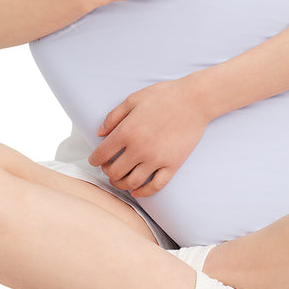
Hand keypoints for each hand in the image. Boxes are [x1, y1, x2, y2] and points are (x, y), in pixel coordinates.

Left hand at [88, 78, 209, 195]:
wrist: (194, 100)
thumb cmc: (164, 96)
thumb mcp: (133, 99)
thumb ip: (113, 116)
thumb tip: (99, 134)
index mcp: (127, 131)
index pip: (102, 154)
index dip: (94, 159)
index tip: (94, 160)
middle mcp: (139, 149)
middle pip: (115, 172)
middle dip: (107, 172)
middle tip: (108, 168)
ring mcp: (157, 159)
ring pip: (132, 182)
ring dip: (121, 184)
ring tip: (119, 180)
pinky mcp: (172, 165)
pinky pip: (155, 186)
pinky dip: (144, 192)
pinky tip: (137, 191)